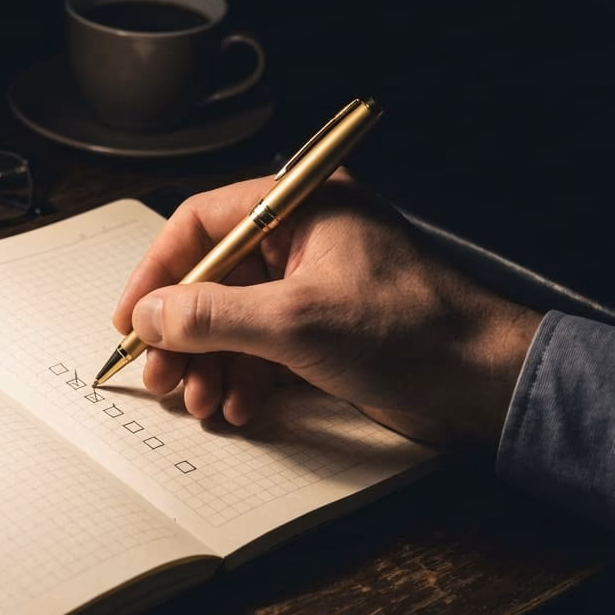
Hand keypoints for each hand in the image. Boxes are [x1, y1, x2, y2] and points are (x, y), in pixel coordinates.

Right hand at [112, 173, 543, 444]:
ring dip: (209, 366)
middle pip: (211, 279)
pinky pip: (261, 349)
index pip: (202, 224)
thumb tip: (150, 316)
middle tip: (160, 375)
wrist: (483, 383)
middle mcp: (302, 240)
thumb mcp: (295, 321)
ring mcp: (311, 288)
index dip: (158, 271)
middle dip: (182, 334)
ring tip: (201, 402)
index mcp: (300, 207)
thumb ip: (212, 316)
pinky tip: (238, 408)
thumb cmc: (409, 330)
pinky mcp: (322, 332)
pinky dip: (243, 380)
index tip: (131, 319)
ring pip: (232, 321)